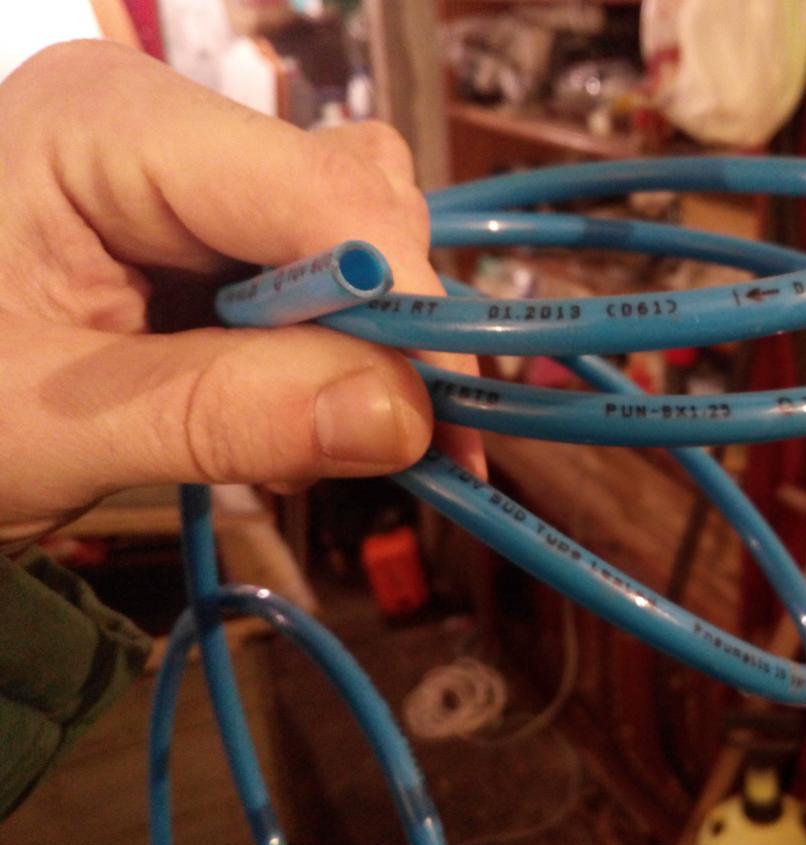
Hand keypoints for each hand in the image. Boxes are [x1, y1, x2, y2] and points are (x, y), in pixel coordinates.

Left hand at [0, 40, 483, 553]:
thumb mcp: (51, 427)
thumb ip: (227, 415)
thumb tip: (407, 418)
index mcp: (106, 123)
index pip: (317, 185)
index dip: (398, 298)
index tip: (437, 419)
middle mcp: (166, 124)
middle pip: (355, 201)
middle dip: (383, 328)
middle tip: (376, 443)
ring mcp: (192, 177)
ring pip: (356, 240)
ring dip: (360, 348)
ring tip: (295, 434)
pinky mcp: (208, 234)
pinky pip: (323, 278)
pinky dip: (331, 357)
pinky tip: (281, 410)